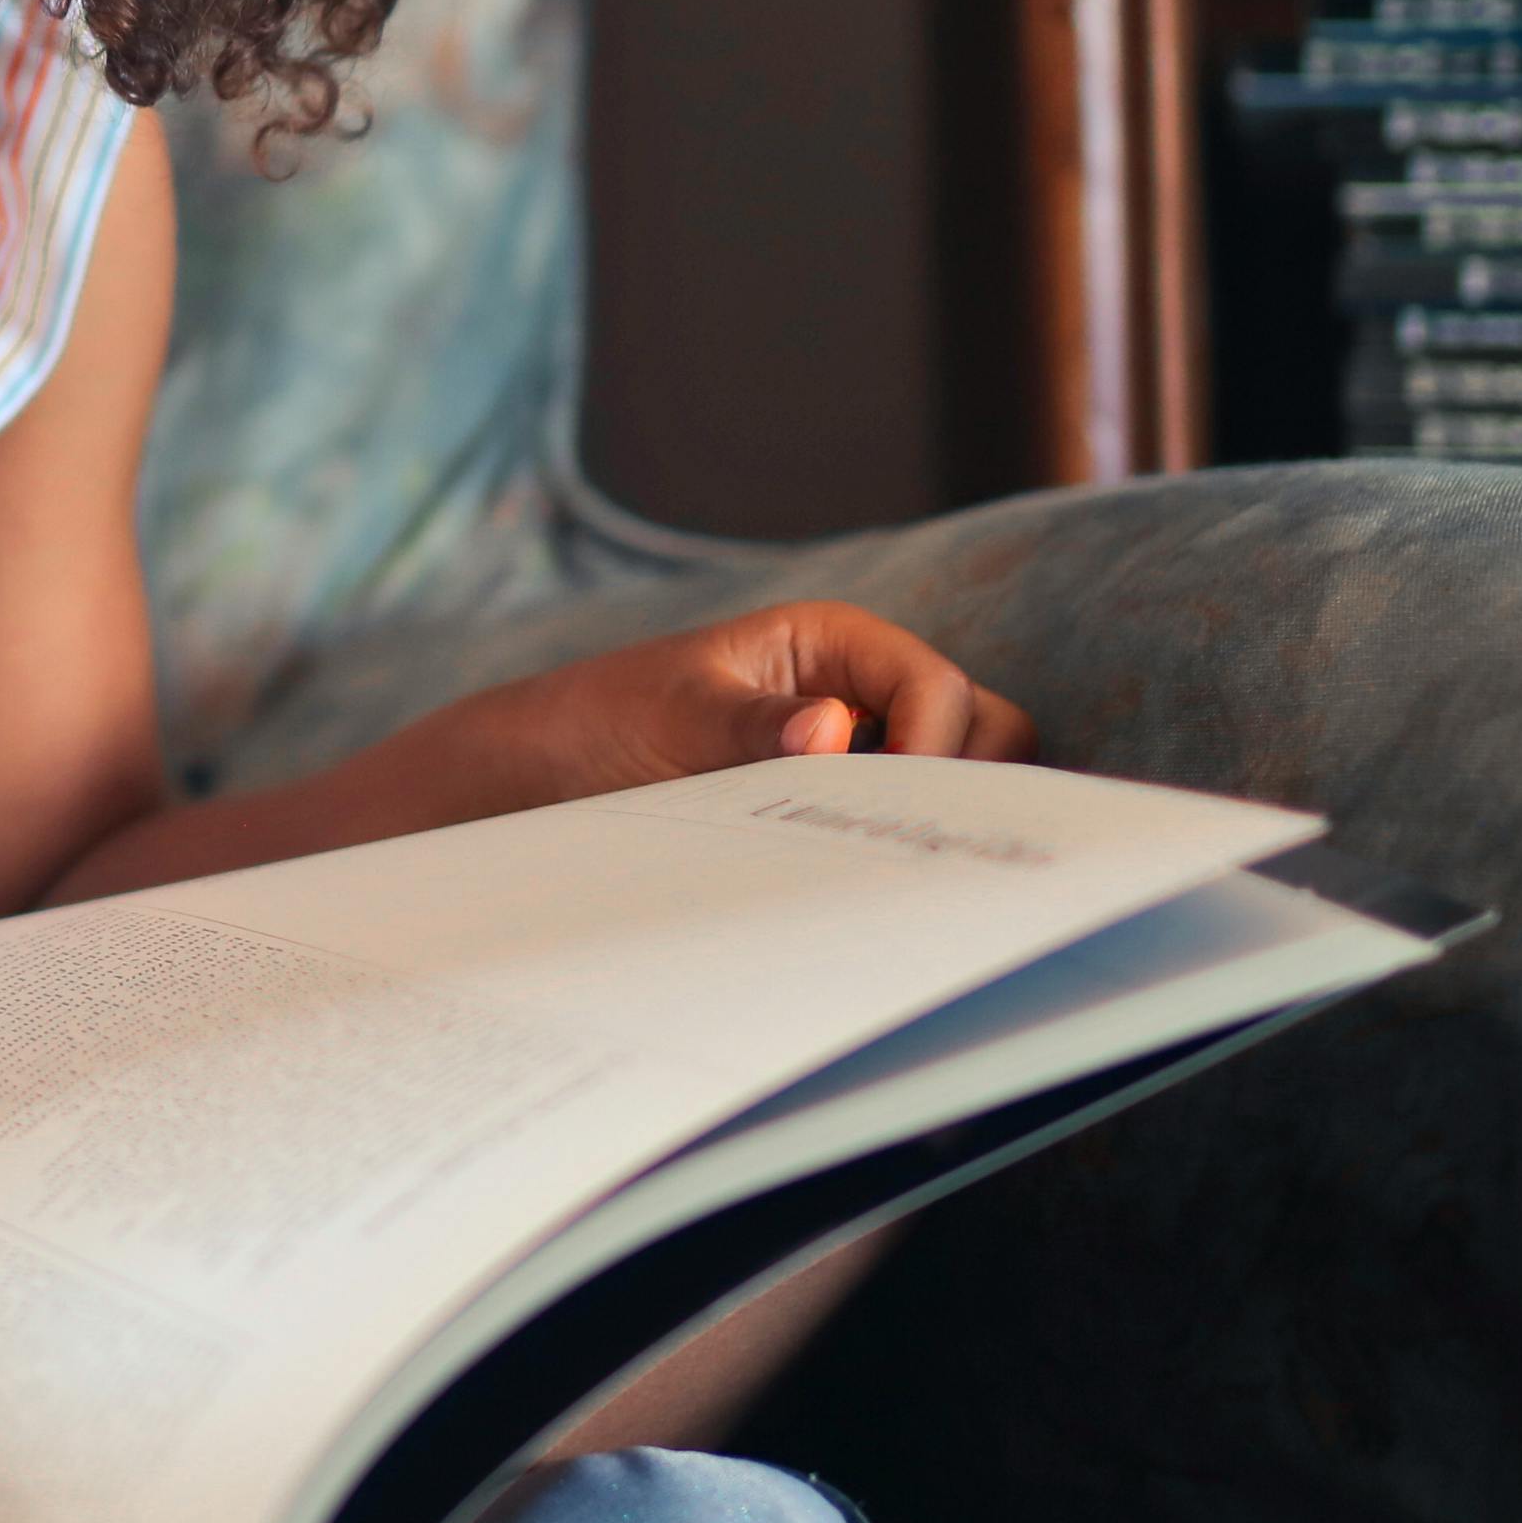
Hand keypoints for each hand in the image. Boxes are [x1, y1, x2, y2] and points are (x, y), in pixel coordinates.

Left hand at [452, 599, 1032, 813]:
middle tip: (912, 840)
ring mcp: (856, 745)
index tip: (889, 808)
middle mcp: (858, 687)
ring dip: (941, 813)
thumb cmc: (600, 723)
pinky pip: (905, 816)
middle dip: (969, 778)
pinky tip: (866, 881)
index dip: (933, 747)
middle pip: (982, 725)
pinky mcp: (838, 797)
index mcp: (832, 641)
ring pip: (960, 774)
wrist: (540, 775)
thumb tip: (830, 731)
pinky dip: (904, 840)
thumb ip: (751, 727)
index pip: (937, 687)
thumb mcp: (670, 721)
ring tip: (893, 863)